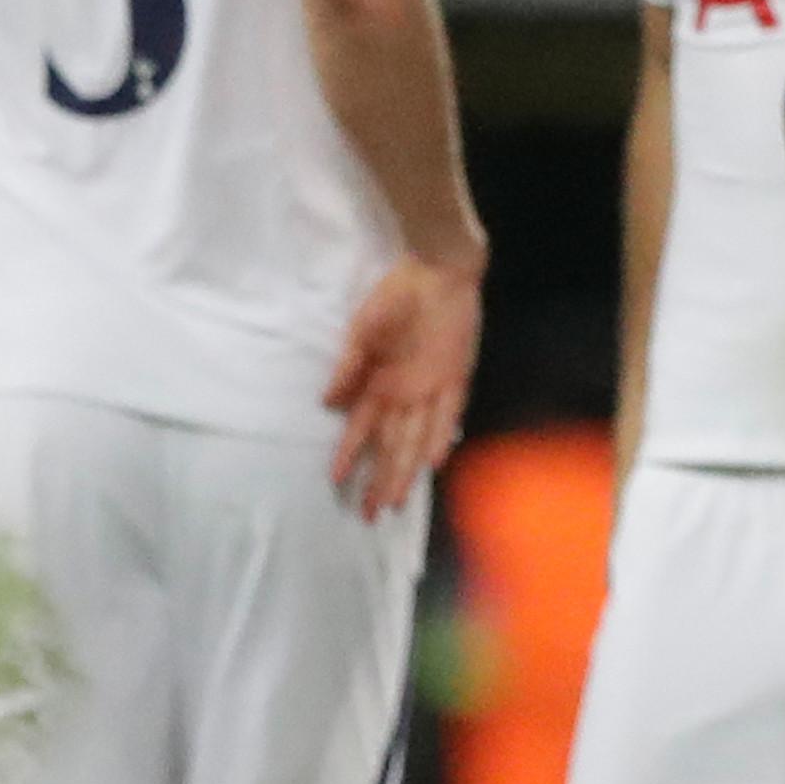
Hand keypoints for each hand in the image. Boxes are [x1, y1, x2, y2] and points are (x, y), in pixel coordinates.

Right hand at [323, 248, 485, 520]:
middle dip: (380, 479)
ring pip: (416, 438)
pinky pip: (449, 413)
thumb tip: (328, 402)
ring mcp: (430, 387)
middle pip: (390, 445)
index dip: (348, 454)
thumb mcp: (362, 330)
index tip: (333, 480)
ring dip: (406, 469)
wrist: (436, 270)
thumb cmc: (394, 297)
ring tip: (396, 501)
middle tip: (370, 513)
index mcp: (377, 383)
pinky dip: (441, 436)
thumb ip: (348, 367)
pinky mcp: (456, 376)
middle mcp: (403, 393)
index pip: (360, 429)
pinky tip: (434, 462)